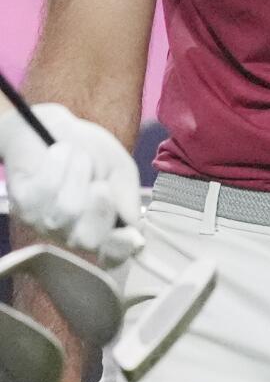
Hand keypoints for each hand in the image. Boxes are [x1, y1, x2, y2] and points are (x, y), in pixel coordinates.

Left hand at [0, 103, 143, 264]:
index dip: (118, 251)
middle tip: (100, 183)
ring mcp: (43, 221)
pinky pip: (45, 191)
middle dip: (99, 207)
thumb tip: (136, 225)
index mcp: (101, 225)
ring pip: (67, 211)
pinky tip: (57, 154)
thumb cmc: (90, 149)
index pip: (111, 255)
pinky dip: (57, 165)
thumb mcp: (118, 167)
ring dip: (77, 173)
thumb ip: (127, 194)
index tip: (127, 236)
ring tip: (77, 156)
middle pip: (87, 239)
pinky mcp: (22, 205)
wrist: (51, 126)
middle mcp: (71, 231)